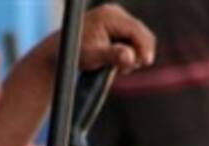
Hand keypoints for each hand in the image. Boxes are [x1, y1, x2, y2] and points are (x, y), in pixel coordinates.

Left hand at [38, 4, 154, 73]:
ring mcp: (116, 17)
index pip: (135, 30)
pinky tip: (117, 60)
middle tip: (124, 70)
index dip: (144, 46)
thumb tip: (129, 57)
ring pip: (137, 37)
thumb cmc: (75, 54)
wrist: (62, 51)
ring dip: (133, 54)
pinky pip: (131, 39)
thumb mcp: (93, 57)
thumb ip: (112, 56)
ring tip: (116, 67)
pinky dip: (128, 51)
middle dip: (138, 52)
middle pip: (139, 32)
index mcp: (109, 15)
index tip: (147, 62)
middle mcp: (114, 12)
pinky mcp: (117, 25)